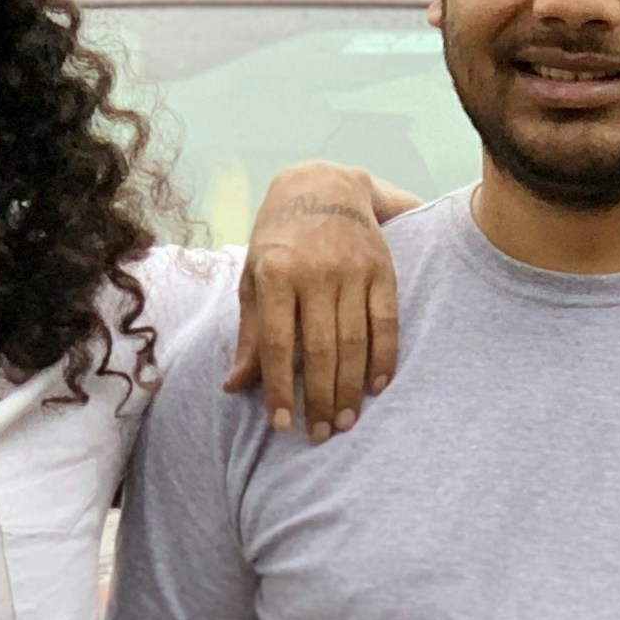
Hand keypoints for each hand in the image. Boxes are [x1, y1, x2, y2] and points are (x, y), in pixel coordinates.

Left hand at [226, 161, 415, 438]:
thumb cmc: (280, 240)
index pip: (278, 343)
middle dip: (320, 398)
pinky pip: (386, 322)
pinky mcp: (382, 270)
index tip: (282, 424)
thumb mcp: (254, 279)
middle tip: (320, 434)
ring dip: (351, 388)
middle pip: (321, 349)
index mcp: (275, 273)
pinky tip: (377, 387)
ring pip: (354, 341)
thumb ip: (250, 334)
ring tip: (346, 421)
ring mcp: (352, 270)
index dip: (280, 387)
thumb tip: (233, 386)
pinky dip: (384, 358)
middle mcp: (315, 272)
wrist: (324, 185)